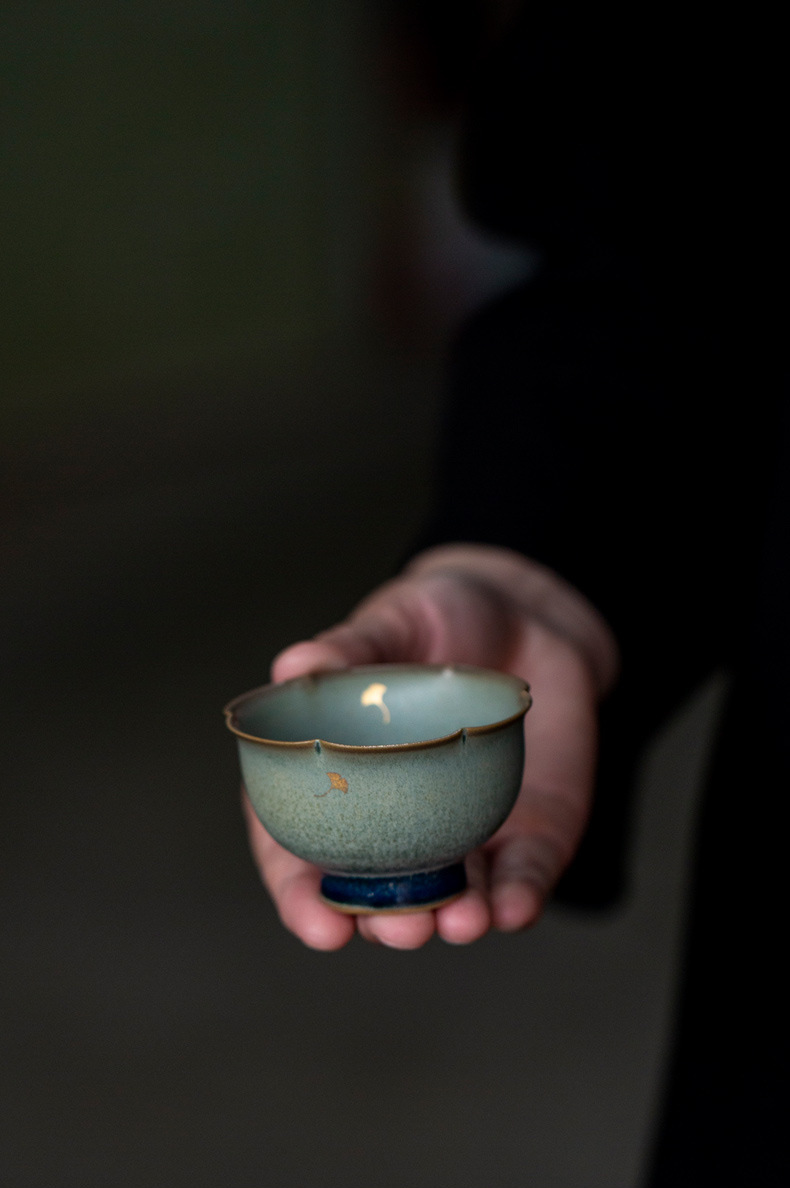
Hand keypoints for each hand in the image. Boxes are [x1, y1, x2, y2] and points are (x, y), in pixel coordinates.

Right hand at [243, 544, 618, 949]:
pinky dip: (519, 898)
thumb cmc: (439, 617)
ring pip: (453, 900)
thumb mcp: (391, 622)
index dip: (301, 897)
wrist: (527, 613)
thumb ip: (348, 650)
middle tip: (399, 929)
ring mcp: (463, 835)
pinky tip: (514, 908)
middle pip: (379, 894)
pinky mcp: (527, 833)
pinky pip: (523, 876)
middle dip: (386, 924)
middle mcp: (396, 823)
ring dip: (453, 921)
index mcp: (342, 780)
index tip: (317, 924)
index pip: (303, 852)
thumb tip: (295, 666)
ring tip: (458, 922)